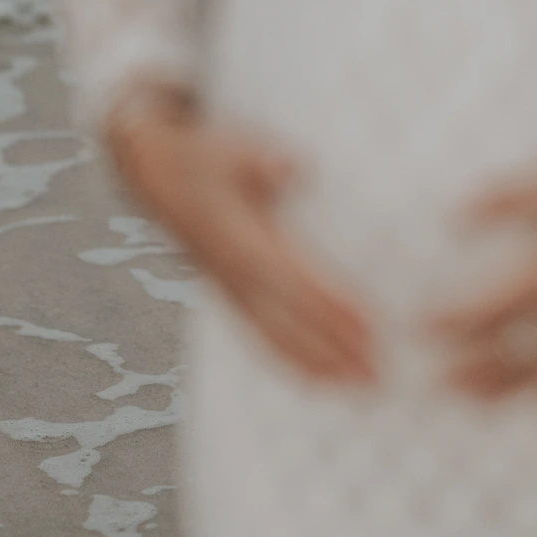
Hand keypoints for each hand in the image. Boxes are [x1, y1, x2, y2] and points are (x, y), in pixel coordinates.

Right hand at [105, 81, 373, 385]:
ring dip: (319, 367)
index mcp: (236, 240)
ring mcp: (232, 291)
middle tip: (379, 376)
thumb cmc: (205, 156)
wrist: (157, 174)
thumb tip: (291, 168)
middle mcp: (234, 275)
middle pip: (287, 324)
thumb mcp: (227, 148)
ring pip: (275, 340)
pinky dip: (293, 363)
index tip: (368, 326)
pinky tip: (324, 382)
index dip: (328, 304)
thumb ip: (259, 159)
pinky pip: (264, 339)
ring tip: (363, 389)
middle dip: (333, 352)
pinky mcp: (235, 297)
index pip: (290, 279)